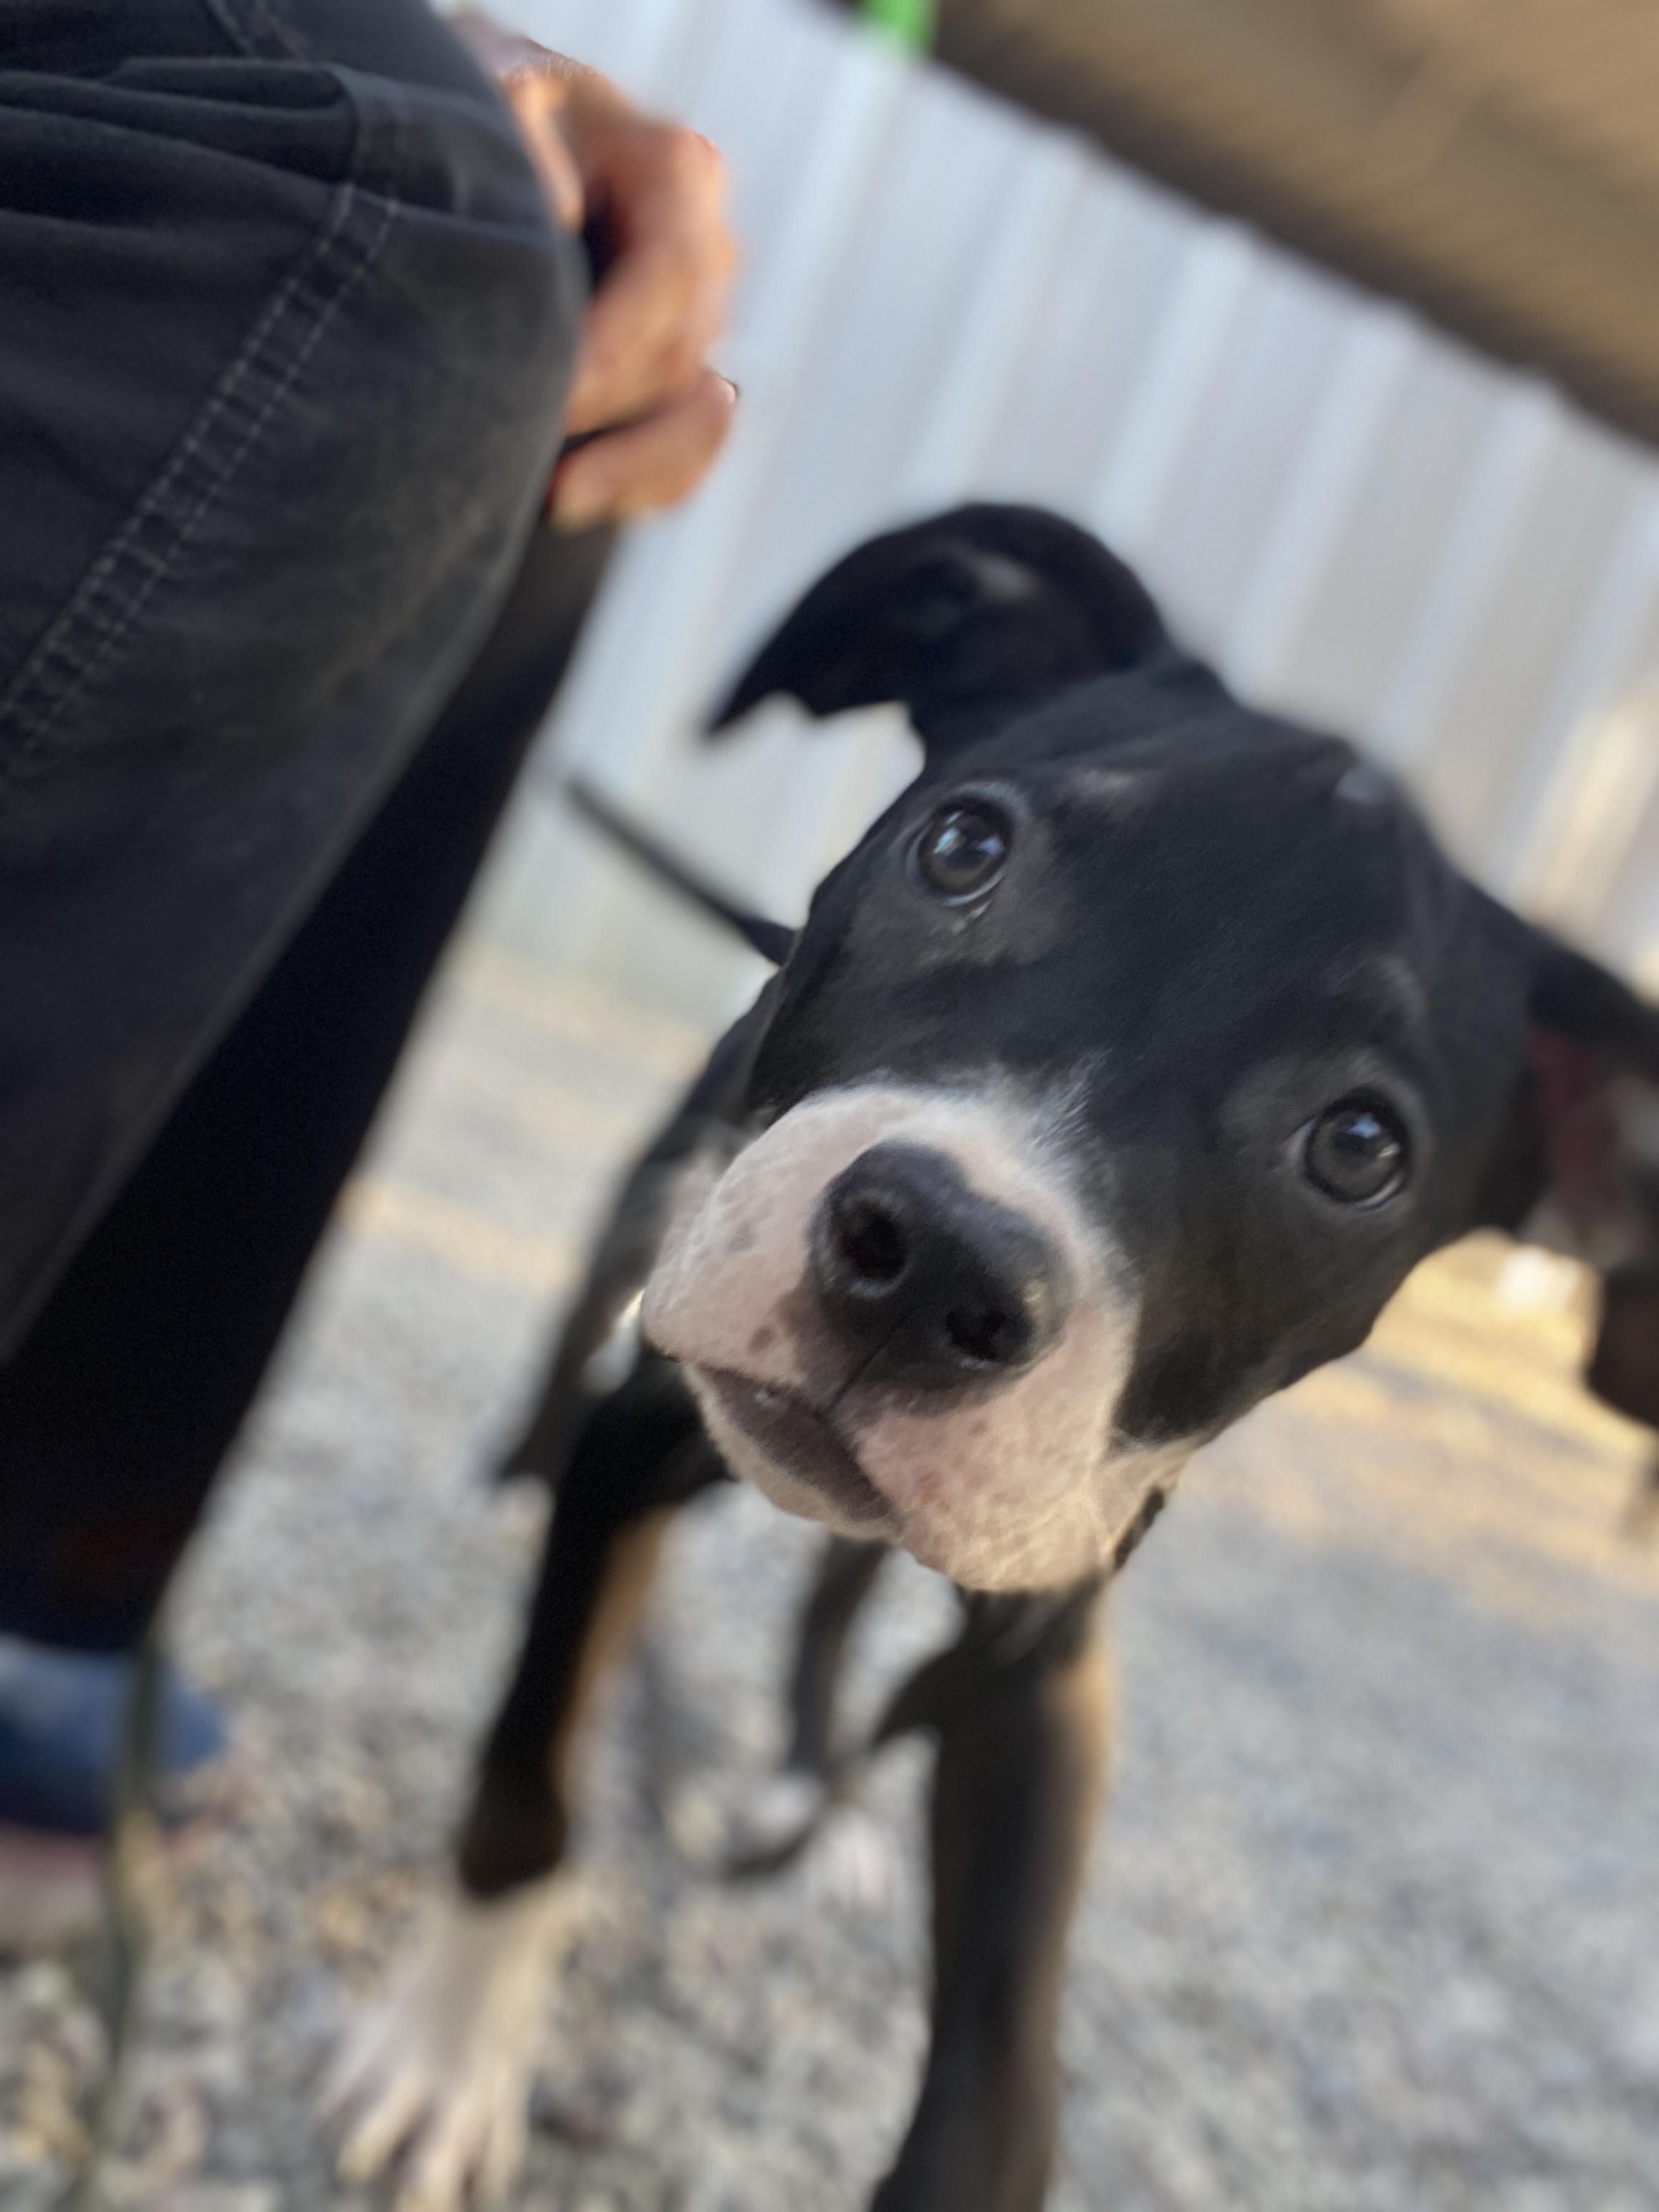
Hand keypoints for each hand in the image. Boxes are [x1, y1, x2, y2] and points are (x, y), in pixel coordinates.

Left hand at [453, 12, 738, 528]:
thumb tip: (558, 207)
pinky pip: (684, 457)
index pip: (672, 284)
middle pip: (681, 363)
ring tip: (552, 499)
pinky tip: (568, 497)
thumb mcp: (495, 91)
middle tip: (519, 458)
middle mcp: (706, 251)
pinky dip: (639, 487)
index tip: (539, 400)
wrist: (480, 146)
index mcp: (678, 173)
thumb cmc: (488, 113)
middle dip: (607, 421)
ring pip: (695, 422)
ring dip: (629, 472)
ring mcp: (698, 322)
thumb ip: (521, 131)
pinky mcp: (672, 379)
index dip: (609, 355)